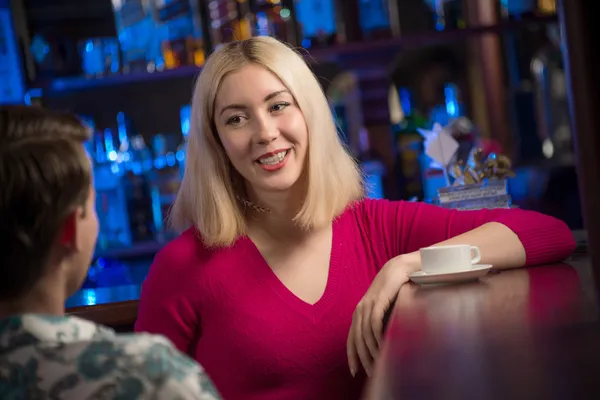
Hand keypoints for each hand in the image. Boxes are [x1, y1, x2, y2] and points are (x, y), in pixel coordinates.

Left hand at [346, 254, 418, 376]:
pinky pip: (374, 322)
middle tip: (370, 373)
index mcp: (358, 313)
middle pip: (357, 339)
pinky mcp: (379, 300)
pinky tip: (383, 346)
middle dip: (362, 358)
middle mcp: (360, 309)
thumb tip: (382, 345)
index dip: (351, 356)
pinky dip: (377, 336)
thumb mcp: (383, 309)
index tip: (354, 372)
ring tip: (378, 363)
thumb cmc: (393, 290)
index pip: (351, 338)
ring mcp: (368, 304)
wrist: (399, 269)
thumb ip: (379, 323)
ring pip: (365, 333)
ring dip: (371, 350)